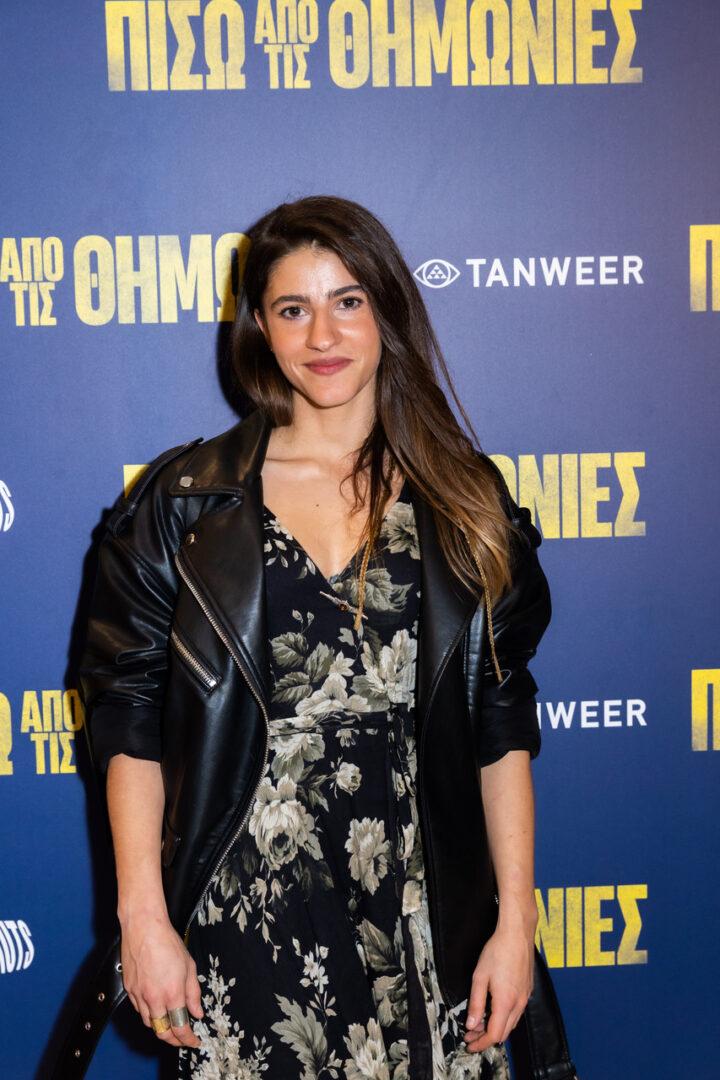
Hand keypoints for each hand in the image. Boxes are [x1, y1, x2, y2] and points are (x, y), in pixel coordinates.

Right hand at [120, 912, 203, 1048]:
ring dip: (161, 1028)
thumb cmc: (167, 942)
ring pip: (149, 1023)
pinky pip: (139, 1010)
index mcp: (172, 993)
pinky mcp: (129, 990)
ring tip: (170, 1024)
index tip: (194, 1041)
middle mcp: (154, 998)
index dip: (188, 1039)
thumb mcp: (189, 966)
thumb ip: (194, 993)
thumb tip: (197, 1012)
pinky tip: (156, 1009)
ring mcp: (139, 995)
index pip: (180, 1027)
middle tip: (182, 1039)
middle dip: (173, 1040)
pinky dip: (149, 1014)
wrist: (144, 928)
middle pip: (162, 1032)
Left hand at [462, 924, 533, 1053]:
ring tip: (479, 1023)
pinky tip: (493, 1009)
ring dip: (495, 1027)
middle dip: (486, 1037)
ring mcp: (525, 997)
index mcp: (505, 1003)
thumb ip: (476, 1003)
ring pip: (511, 1023)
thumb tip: (471, 1025)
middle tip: (470, 1034)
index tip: (469, 1044)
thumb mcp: (480, 977)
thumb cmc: (497, 952)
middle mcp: (518, 1004)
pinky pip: (516, 1012)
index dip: (481, 1043)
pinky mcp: (527, 990)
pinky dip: (504, 1017)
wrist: (517, 934)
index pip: (494, 1034)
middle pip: (504, 1032)